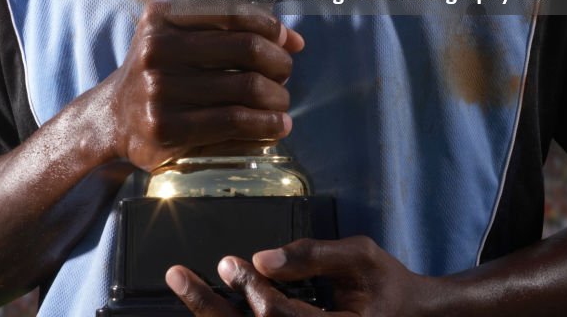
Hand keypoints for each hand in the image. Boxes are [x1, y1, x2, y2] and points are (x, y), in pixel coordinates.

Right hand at [103, 0, 303, 170]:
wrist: (114, 117)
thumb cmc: (162, 70)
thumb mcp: (180, 34)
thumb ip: (231, 28)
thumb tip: (294, 40)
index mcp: (163, 16)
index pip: (233, 11)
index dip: (270, 25)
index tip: (287, 41)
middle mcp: (157, 48)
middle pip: (246, 49)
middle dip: (278, 62)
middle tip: (285, 73)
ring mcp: (159, 91)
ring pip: (245, 89)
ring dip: (277, 97)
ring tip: (282, 102)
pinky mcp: (167, 130)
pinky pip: (233, 123)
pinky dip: (265, 125)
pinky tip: (277, 127)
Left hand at [165, 238, 432, 316]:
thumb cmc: (387, 284)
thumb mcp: (359, 256)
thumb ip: (313, 255)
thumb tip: (263, 258)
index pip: (280, 316)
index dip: (250, 290)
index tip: (227, 261)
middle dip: (210, 309)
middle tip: (179, 278)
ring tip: (186, 290)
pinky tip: (212, 308)